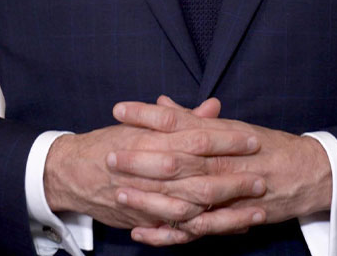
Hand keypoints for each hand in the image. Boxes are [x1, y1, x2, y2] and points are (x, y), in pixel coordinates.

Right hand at [43, 97, 264, 237]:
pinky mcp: (147, 219)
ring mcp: (150, 198)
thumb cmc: (111, 142)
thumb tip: (213, 107)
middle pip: (201, 175)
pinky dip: (206, 230)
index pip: (198, 138)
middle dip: (234, 179)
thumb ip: (182, 118)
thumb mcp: (144, 122)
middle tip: (262, 179)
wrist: (74, 172)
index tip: (252, 139)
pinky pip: (180, 229)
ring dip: (226, 209)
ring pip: (194, 206)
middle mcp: (154, 169)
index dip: (227, 140)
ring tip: (255, 210)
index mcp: (156, 139)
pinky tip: (229, 229)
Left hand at [111, 97, 331, 245]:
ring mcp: (223, 192)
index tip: (119, 109)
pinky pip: (192, 229)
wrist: (304, 173)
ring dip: (148, 196)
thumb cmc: (264, 146)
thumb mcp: (228, 126)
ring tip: (120, 193)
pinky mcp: (227, 219)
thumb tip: (161, 102)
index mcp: (217, 134)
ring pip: (181, 197)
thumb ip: (191, 117)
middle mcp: (218, 161)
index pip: (176, 121)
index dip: (147, 115)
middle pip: (173, 158)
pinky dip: (166, 233)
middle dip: (138, 158)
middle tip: (108, 153)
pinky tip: (141, 232)